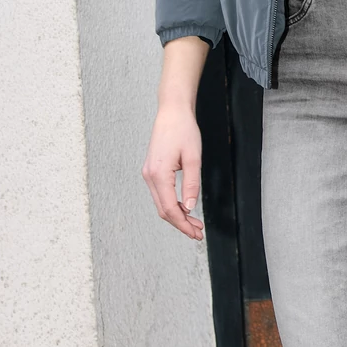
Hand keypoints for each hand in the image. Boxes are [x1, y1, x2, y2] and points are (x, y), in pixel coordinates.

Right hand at [142, 36, 209, 238]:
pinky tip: (185, 208)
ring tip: (195, 224)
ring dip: (177, 216)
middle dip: (181, 224)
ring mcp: (148, 174)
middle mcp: (149, 176)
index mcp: (158, 175)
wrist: (172, 112)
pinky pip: (161, 194)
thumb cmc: (184, 131)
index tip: (197, 233)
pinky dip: (172, 204)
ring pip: (161, 203)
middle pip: (164, 210)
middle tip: (198, 233)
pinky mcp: (152, 171)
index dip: (183, 225)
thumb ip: (192, 184)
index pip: (170, 209)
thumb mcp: (193, 158)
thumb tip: (190, 207)